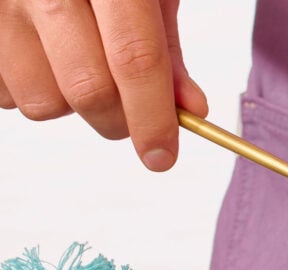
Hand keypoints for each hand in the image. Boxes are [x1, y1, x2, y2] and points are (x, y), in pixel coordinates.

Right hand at [0, 0, 206, 170]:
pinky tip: (43, 54)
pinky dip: (30, 89)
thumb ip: (165, 47)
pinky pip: (4, 93)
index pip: (134, 60)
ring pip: (40, 101)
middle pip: (87, 90)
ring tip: (79, 63)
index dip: (153, 118)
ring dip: (69, 105)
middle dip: (119, 122)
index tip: (162, 156)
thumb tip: (189, 109)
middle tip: (133, 117)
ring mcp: (0, 5)